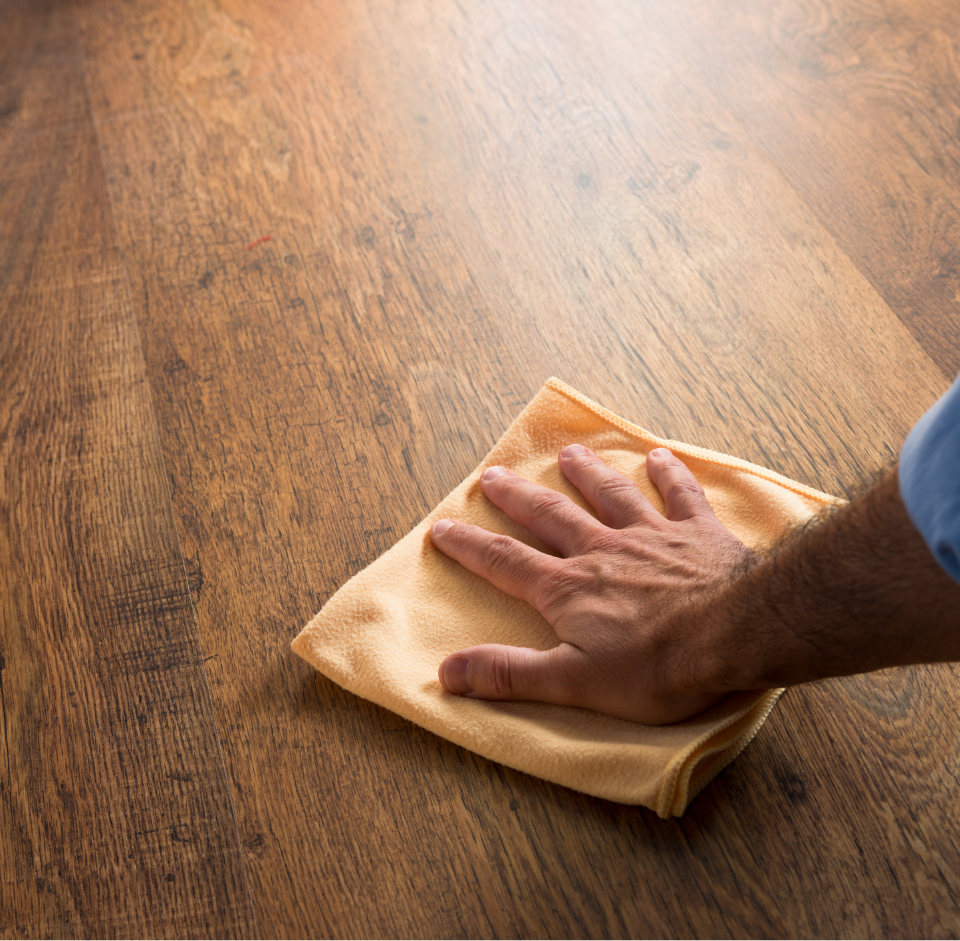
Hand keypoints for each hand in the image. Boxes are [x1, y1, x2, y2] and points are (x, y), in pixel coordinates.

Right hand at [429, 445, 755, 723]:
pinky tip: (659, 457)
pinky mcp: (698, 533)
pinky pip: (680, 495)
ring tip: (569, 454)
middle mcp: (602, 550)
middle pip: (550, 515)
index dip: (470, 545)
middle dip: (517, 497)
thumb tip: (446, 672)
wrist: (737, 634)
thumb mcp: (573, 683)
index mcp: (568, 588)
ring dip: (586, 473)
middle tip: (492, 475)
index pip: (505, 561)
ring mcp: (651, 536)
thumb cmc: (656, 667)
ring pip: (610, 494)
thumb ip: (510, 674)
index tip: (443, 526)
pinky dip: (669, 475)